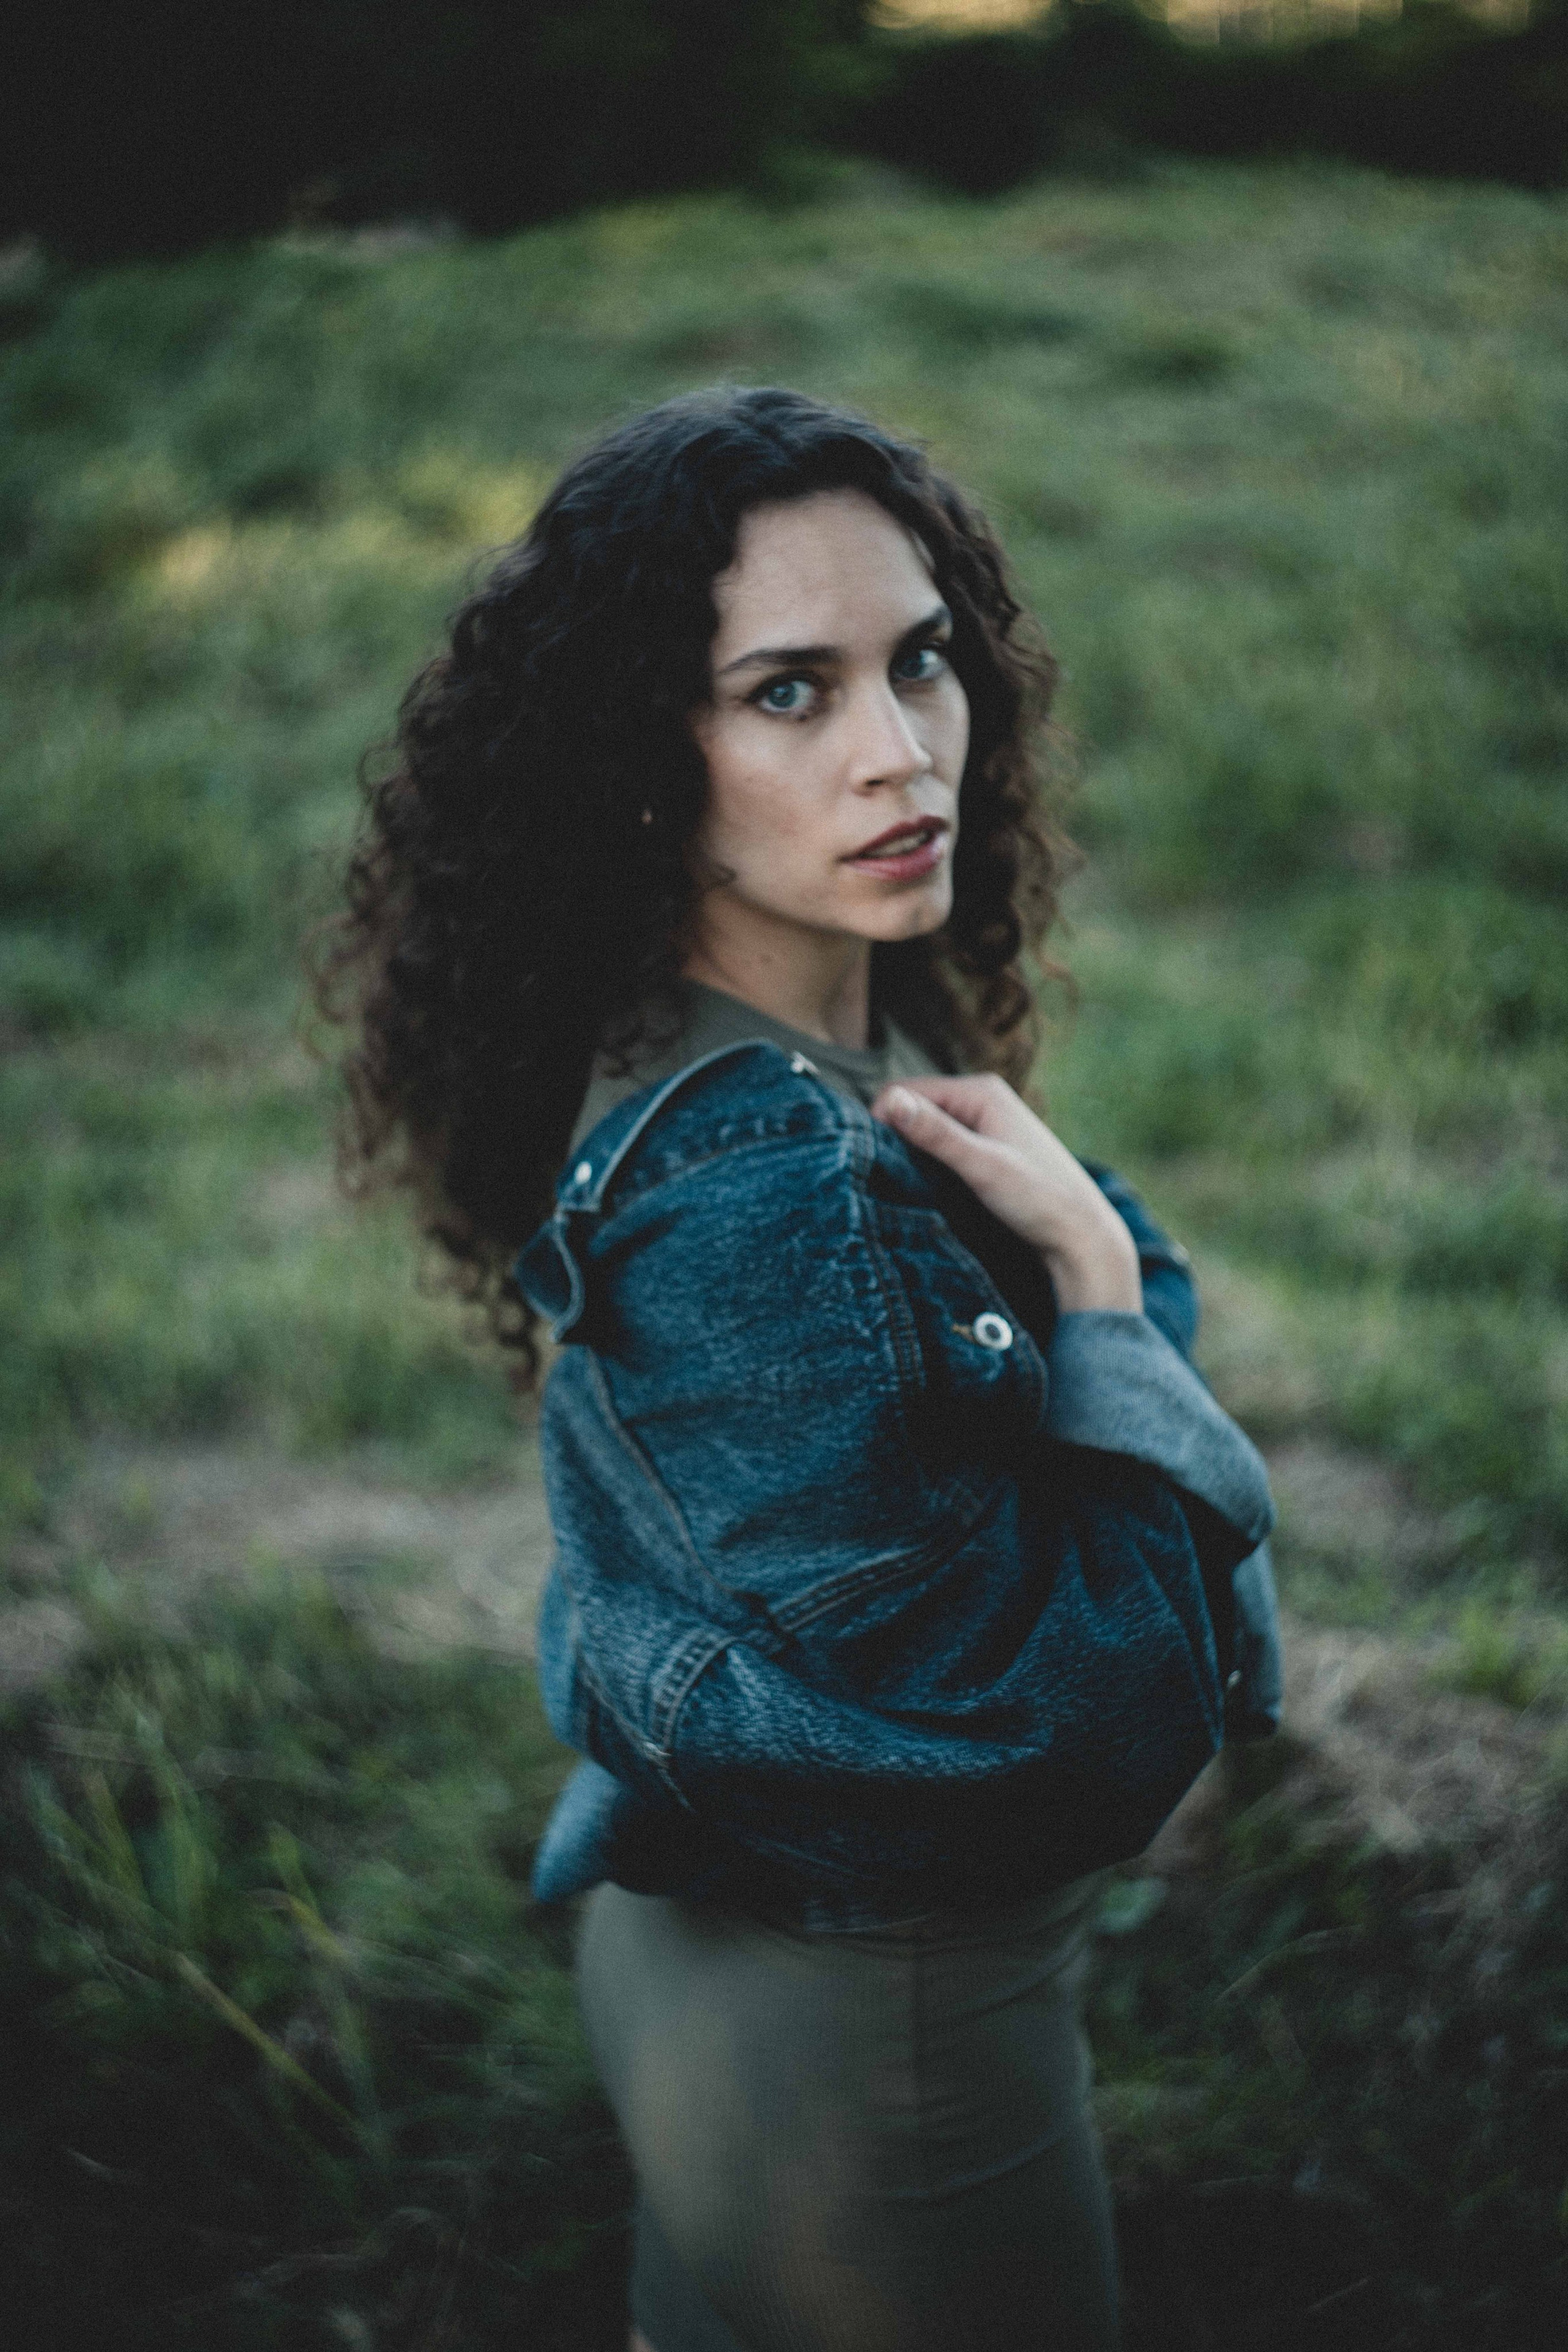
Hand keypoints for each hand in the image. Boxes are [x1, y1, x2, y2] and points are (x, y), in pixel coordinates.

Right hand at [872, 1074, 1142, 1314]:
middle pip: (915, 1110)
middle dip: (897, 1137)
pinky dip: (929, 1164)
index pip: (905, 1091)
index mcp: (982, 1091)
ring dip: (912, 1153)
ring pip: (927, 1131)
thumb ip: (936, 1134)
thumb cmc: (1039, 1200)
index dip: (883, 1121)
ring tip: (908, 1184)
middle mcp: (983, 1099)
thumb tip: (889, 1100)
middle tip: (891, 1177)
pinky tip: (929, 1188)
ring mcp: (986, 1124)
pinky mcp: (987, 1149)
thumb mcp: (982, 1166)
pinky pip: (943, 1148)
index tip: (874, 1160)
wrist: (1082, 1236)